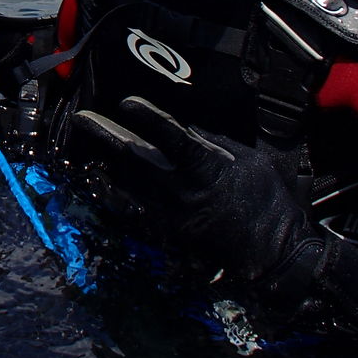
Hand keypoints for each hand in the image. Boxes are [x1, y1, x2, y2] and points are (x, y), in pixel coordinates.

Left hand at [73, 97, 329, 304]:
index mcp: (207, 168)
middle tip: (82, 119)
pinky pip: (137, 208)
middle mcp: (182, 189)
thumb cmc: (269, 201)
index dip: (147, 117)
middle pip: (135, 157)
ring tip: (84, 143)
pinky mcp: (171, 231)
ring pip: (129, 183)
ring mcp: (173, 212)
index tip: (127, 102)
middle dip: (106, 135)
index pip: (170, 136)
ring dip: (106, 161)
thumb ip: (216, 143)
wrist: (275, 255)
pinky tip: (103, 181)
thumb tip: (188, 127)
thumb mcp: (250, 161)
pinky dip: (118, 193)